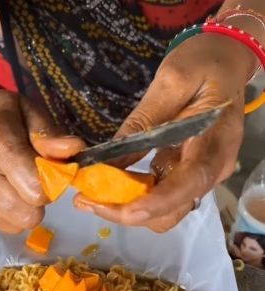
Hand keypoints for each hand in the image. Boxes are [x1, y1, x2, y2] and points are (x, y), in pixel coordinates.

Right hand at [0, 88, 84, 233]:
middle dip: (34, 203)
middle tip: (26, 182)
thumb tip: (75, 150)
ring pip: (11, 226)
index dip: (48, 185)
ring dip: (16, 210)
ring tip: (4, 183)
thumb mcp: (24, 110)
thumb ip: (48, 134)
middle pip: (26, 216)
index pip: (36, 190)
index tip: (43, 172)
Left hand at [74, 33, 248, 231]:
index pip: (188, 184)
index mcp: (215, 142)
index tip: (121, 211)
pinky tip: (106, 185)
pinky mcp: (187, 173)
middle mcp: (213, 168)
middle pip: (172, 209)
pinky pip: (161, 197)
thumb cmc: (201, 64)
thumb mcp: (171, 81)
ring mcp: (201, 174)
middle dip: (129, 212)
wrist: (224, 59)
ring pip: (165, 210)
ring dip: (127, 208)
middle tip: (84, 200)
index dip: (154, 204)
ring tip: (89, 196)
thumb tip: (110, 161)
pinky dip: (133, 198)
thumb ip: (143, 121)